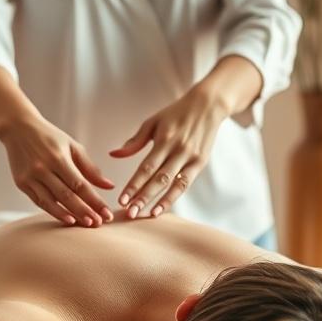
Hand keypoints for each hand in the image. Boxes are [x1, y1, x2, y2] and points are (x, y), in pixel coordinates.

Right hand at [0, 115, 114, 226]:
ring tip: (84, 224)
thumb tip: (109, 186)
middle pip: (67, 196)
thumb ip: (90, 168)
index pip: (80, 185)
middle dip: (84, 212)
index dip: (94, 201)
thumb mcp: (72, 146)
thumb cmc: (50, 137)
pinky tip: (66, 219)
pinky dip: (53, 211)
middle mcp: (43, 168)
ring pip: (52, 202)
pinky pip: (39, 201)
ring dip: (69, 215)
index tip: (107, 214)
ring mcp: (30, 177)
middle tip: (98, 224)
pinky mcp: (21, 183)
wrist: (18, 128)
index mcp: (58, 158)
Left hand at [109, 86, 228, 217]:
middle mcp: (178, 150)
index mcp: (164, 139)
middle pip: (158, 179)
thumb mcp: (153, 122)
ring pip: (173, 184)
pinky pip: (185, 184)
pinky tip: (161, 208)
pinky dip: (173, 197)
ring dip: (159, 201)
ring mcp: (191, 157)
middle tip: (129, 213)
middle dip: (143, 197)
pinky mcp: (201, 163)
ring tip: (145, 215)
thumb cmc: (176, 113)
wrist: (208, 105)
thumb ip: (134, 142)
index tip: (122, 199)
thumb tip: (113, 154)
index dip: (133, 185)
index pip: (146, 167)